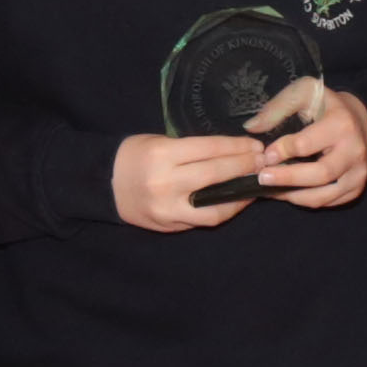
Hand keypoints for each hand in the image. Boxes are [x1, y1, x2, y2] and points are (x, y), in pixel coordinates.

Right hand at [115, 131, 272, 230]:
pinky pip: (205, 220)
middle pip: (216, 174)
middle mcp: (166, 182)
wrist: (104, 184)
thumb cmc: (135, 156)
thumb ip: (192, 149)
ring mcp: (168, 208)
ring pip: (215, 205)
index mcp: (162, 154)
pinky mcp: (169, 225)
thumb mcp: (159, 142)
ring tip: (255, 184)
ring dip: (240, 195)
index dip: (236, 147)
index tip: (256, 147)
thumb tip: (233, 152)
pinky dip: (224, 211)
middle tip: (263, 162)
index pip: (209, 149)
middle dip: (244, 167)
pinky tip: (236, 201)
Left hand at [253, 86, 366, 209]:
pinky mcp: (356, 188)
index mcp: (341, 125)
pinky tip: (287, 192)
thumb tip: (251, 127)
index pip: (307, 145)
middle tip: (262, 179)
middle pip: (319, 174)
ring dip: (292, 195)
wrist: (359, 118)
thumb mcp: (304, 92)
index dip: (282, 152)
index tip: (264, 156)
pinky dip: (303, 200)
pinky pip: (326, 202)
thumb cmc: (325, 105)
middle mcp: (354, 151)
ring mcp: (358, 173)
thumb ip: (278, 108)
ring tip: (270, 189)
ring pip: (322, 195)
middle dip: (287, 179)